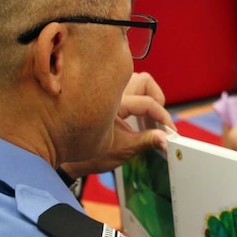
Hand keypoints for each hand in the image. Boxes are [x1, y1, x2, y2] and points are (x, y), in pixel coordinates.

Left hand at [59, 72, 174, 178]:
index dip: (163, 117)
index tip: (170, 132)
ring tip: (149, 116)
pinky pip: (127, 88)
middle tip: (158, 119)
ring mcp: (107, 93)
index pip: (147, 103)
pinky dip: (138, 98)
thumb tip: (166, 140)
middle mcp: (110, 93)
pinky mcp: (106, 97)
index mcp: (113, 104)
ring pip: (136, 81)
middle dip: (157, 98)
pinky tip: (138, 117)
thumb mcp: (122, 150)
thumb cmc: (88, 154)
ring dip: (147, 95)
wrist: (66, 156)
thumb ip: (146, 141)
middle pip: (144, 81)